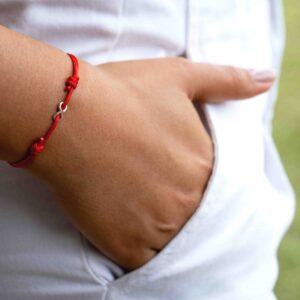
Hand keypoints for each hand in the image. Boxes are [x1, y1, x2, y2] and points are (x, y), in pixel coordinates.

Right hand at [28, 58, 274, 269]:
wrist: (68, 115)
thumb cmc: (123, 92)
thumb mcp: (181, 77)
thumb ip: (227, 81)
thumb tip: (266, 79)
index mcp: (205, 163)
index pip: (214, 183)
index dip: (192, 175)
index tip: (169, 166)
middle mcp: (188, 199)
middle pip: (194, 211)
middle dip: (176, 198)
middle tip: (148, 181)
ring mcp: (157, 226)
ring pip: (173, 238)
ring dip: (160, 224)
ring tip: (135, 200)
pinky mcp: (126, 245)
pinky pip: (146, 259)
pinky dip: (141, 246)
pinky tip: (126, 223)